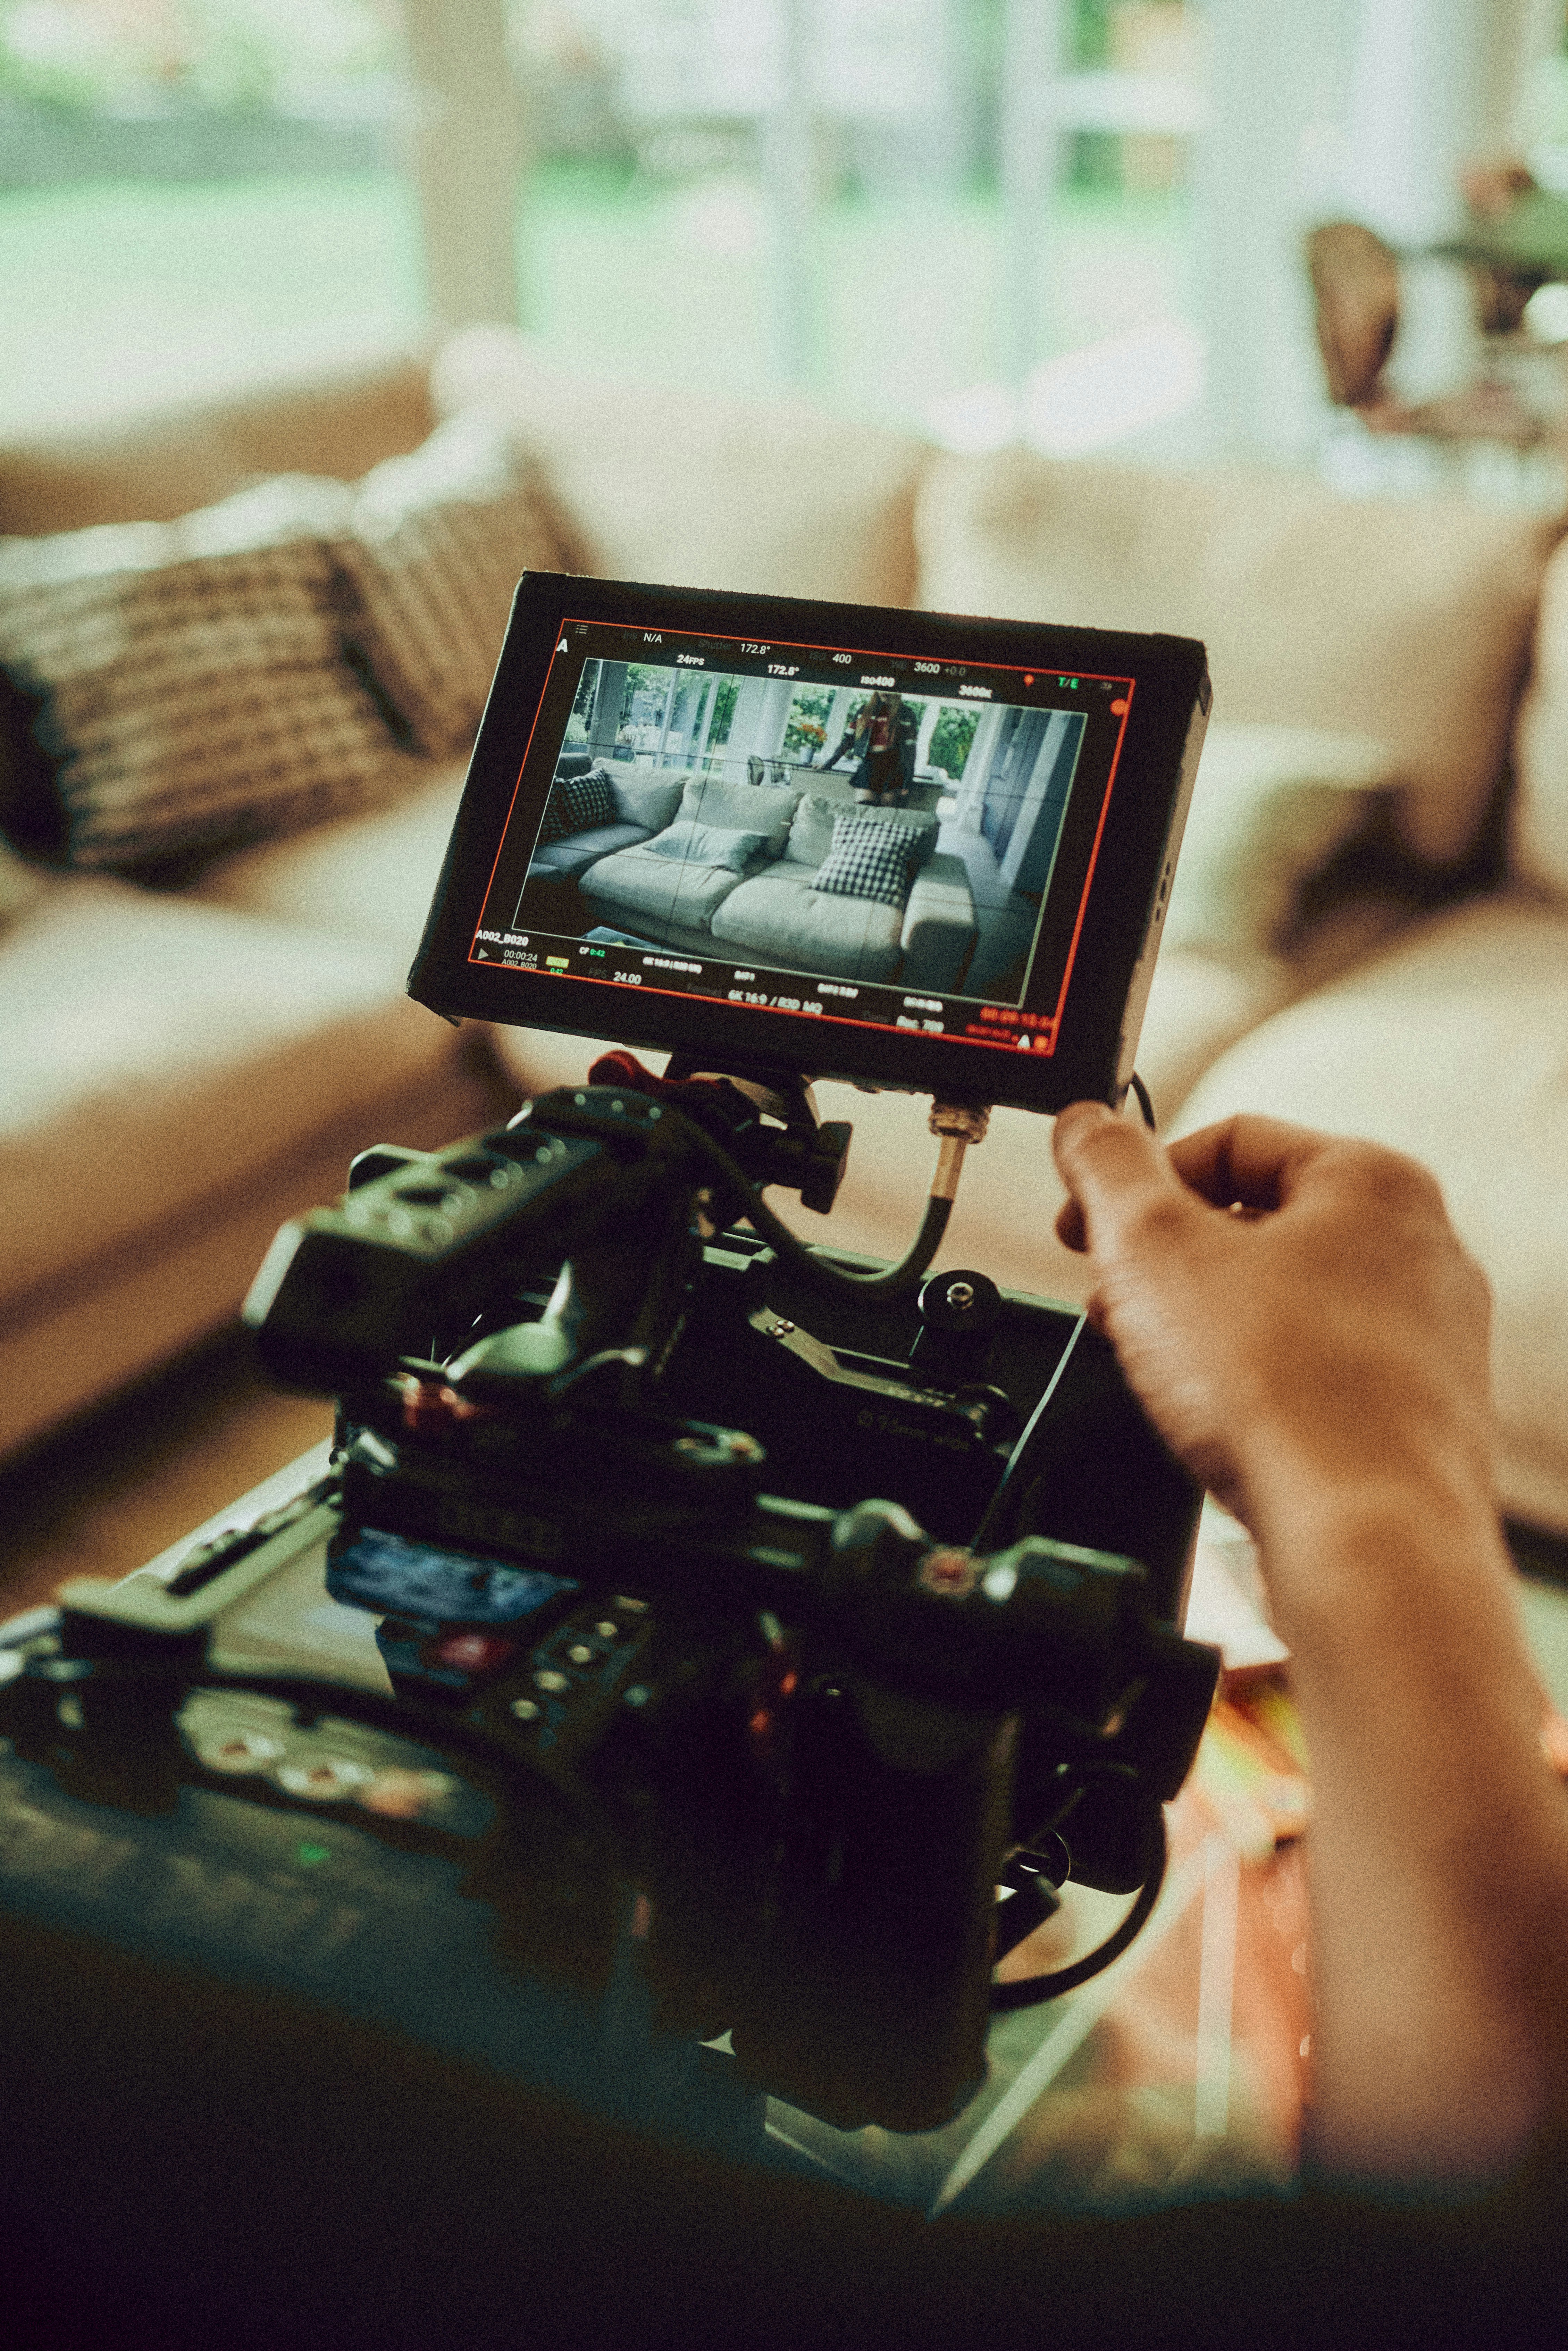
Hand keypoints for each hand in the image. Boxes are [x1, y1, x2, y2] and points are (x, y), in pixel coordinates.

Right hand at [1050, 1104, 1494, 1543]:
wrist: (1364, 1538)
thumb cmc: (1286, 1393)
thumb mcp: (1154, 1248)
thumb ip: (1109, 1169)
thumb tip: (1087, 1125)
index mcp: (1373, 1182)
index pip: (1230, 1139)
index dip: (1137, 1176)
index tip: (1086, 1218)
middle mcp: (1419, 1250)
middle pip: (1256, 1221)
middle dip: (1164, 1260)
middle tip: (1110, 1298)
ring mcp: (1426, 1336)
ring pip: (1282, 1299)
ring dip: (1198, 1321)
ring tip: (1150, 1362)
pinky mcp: (1414, 1412)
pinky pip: (1313, 1369)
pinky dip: (1251, 1378)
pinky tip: (1212, 1415)